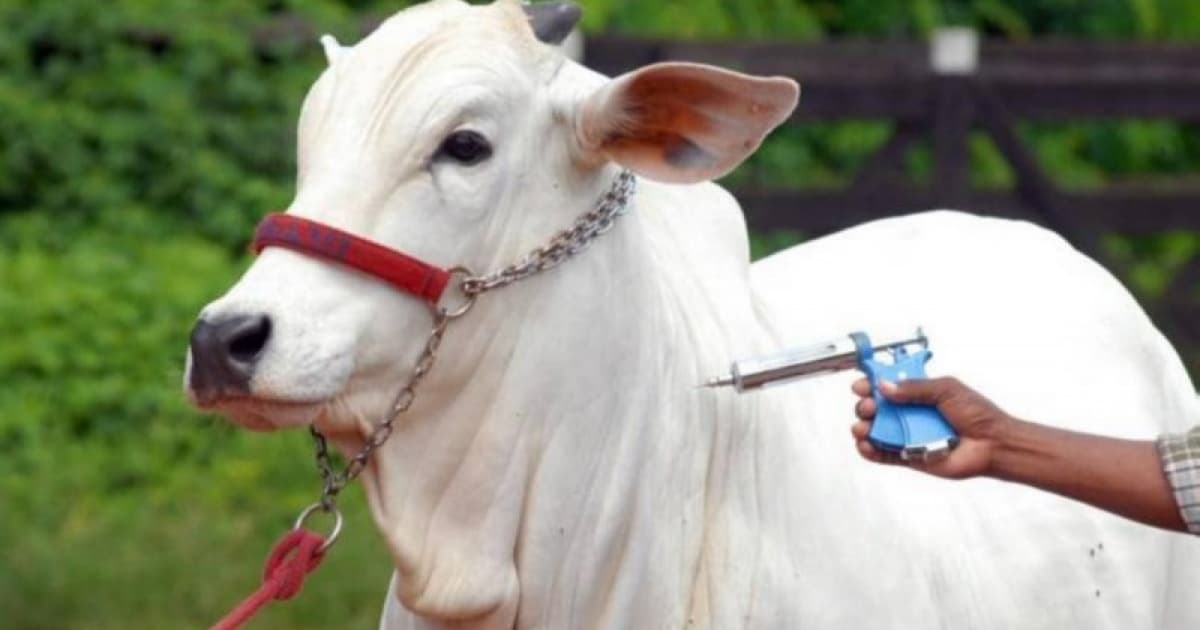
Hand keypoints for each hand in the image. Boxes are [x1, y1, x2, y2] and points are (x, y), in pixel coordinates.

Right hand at [850, 377, 1013, 478]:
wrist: (992, 444)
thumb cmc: (979, 415)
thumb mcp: (946, 389)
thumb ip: (915, 387)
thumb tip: (886, 386)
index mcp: (919, 393)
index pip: (888, 385)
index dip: (873, 383)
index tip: (863, 384)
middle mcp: (911, 413)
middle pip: (877, 407)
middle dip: (867, 405)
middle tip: (869, 406)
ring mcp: (909, 435)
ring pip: (876, 430)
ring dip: (863, 428)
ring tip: (864, 427)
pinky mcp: (909, 456)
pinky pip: (883, 454)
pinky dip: (870, 450)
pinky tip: (866, 445)